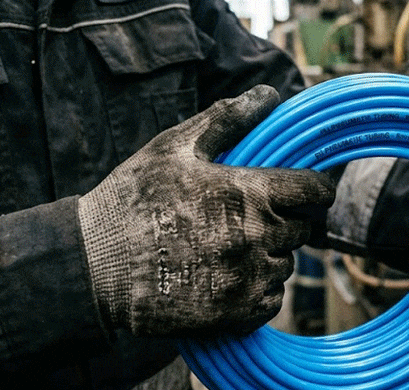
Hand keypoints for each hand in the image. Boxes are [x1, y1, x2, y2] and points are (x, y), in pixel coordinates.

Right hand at [78, 85, 335, 336]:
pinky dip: (256, 289)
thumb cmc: (132, 200)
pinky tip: (224, 276)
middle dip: (282, 220)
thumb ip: (227, 119)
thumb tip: (268, 94)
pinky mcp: (236, 313)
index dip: (315, 188)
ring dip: (267, 255)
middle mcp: (259, 236)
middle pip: (302, 229)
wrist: (92, 268)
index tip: (305, 191)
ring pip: (285, 264)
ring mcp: (248, 278)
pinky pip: (270, 299)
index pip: (316, 191)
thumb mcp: (174, 147)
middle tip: (245, 217)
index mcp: (250, 193)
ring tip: (225, 247)